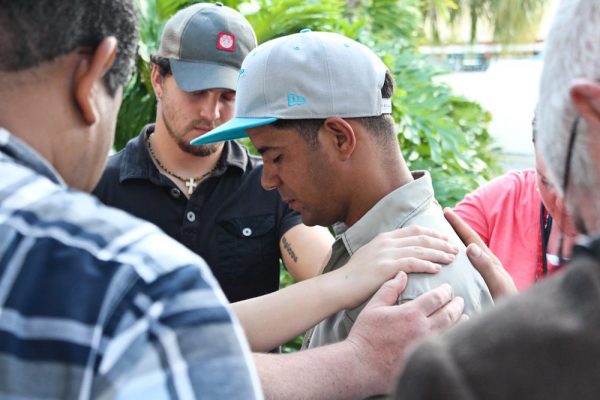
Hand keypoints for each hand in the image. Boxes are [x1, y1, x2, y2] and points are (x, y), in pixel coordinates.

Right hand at [332, 225, 458, 309]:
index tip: (445, 239)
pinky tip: (438, 269)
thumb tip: (400, 253)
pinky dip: (427, 264)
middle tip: (455, 249)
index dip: (433, 233)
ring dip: (439, 253)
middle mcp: (387, 242)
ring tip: (452, 259)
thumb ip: (385, 252)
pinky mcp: (387, 266)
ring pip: (420, 249)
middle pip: (421, 238)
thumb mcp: (370, 256)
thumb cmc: (355, 276)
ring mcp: (387, 253)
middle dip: (441, 242)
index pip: (415, 230)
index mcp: (384, 237)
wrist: (340, 285)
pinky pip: (413, 263)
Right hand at [346, 272, 465, 394]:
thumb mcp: (374, 306)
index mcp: (411, 313)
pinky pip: (446, 346)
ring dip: (460, 321)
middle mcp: (422, 329)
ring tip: (464, 315)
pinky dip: (453, 337)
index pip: (436, 298)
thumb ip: (390, 288)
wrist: (361, 364)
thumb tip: (402, 274)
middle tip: (460, 299)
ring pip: (451, 331)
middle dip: (456, 304)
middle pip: (449, 314)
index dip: (445, 291)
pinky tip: (455, 335)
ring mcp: (426, 346)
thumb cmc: (366, 334)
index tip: (447, 288)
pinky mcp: (425, 359)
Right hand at [444, 208, 516, 298]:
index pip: (471, 238)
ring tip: (441, 236)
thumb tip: (470, 246)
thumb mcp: (497, 285)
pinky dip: (456, 258)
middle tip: (442, 217)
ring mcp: (485, 274)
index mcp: (489, 262)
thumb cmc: (508, 304)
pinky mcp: (483, 283)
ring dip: (455, 243)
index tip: (447, 211)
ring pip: (468, 253)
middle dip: (456, 229)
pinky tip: (450, 262)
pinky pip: (466, 265)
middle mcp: (487, 265)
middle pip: (469, 241)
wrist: (519, 321)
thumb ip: (486, 267)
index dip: (459, 224)